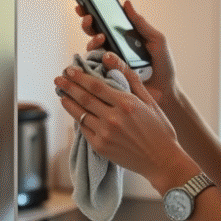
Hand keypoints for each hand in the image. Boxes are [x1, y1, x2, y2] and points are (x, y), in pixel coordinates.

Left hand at [54, 51, 194, 193]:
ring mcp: (105, 134)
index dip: (80, 77)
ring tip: (61, 93)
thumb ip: (130, 79)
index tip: (70, 70)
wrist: (161, 160)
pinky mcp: (100, 147)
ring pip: (80, 114)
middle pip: (84, 98)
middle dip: (69, 86)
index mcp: (126, 103)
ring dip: (68, 102)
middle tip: (58, 78)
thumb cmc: (159, 129)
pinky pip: (84, 130)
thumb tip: (112, 59)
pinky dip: (77, 119)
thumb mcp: (150, 100)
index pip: (96, 85)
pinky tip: (74, 113)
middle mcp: (113, 118)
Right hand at [76, 0, 177, 102]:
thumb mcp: (157, 41)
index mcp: (124, 37)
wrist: (166, 91)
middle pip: (93, 33)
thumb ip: (142, 24)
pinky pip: (94, 67)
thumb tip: (127, 3)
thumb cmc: (163, 66)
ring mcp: (109, 63)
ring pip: (91, 49)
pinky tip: (101, 56)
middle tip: (89, 18)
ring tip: (101, 37)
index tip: (85, 3)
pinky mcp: (108, 76)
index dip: (93, 11)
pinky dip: (93, 59)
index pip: (106, 22)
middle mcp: (113, 48)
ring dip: (92, 40)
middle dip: (87, 23)